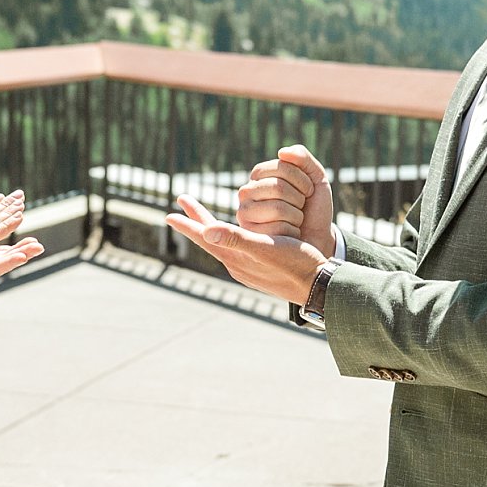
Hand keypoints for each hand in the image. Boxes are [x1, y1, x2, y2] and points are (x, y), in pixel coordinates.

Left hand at [165, 195, 325, 304]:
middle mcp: (237, 263)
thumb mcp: (265, 248)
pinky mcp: (262, 268)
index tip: (168, 214)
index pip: (205, 237)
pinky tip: (238, 236)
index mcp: (234, 258)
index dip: (188, 224)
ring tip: (205, 218)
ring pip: (225, 242)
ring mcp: (249, 267)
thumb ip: (236, 239)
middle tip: (184, 201)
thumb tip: (207, 232)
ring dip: (213, 227)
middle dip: (198, 219)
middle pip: (211, 237)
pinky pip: (240, 247)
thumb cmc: (294, 264)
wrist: (318, 286)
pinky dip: (232, 235)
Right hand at [237, 145, 335, 256]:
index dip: (303, 180)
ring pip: (278, 209)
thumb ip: (303, 159)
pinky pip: (278, 229)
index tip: (308, 190)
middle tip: (301, 206)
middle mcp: (246, 191)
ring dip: (297, 216)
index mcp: (259, 174)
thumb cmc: (313, 206)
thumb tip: (282, 151)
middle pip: (278, 187)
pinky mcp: (250, 235)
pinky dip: (293, 231)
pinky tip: (290, 233)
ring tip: (295, 219)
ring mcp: (245, 213)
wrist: (316, 236)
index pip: (281, 167)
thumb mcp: (315, 178)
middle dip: (300, 199)